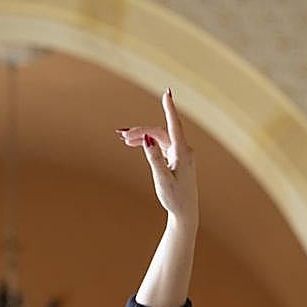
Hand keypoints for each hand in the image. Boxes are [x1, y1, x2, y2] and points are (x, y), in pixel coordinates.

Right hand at [116, 89, 197, 227]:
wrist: (184, 212)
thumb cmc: (175, 198)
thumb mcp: (162, 179)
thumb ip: (154, 158)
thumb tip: (147, 139)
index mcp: (182, 153)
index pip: (174, 125)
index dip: (170, 108)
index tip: (167, 93)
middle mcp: (183, 150)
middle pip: (160, 132)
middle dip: (141, 131)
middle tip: (122, 135)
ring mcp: (179, 153)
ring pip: (158, 138)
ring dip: (142, 137)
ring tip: (124, 139)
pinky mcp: (175, 158)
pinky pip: (160, 145)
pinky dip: (147, 143)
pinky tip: (134, 144)